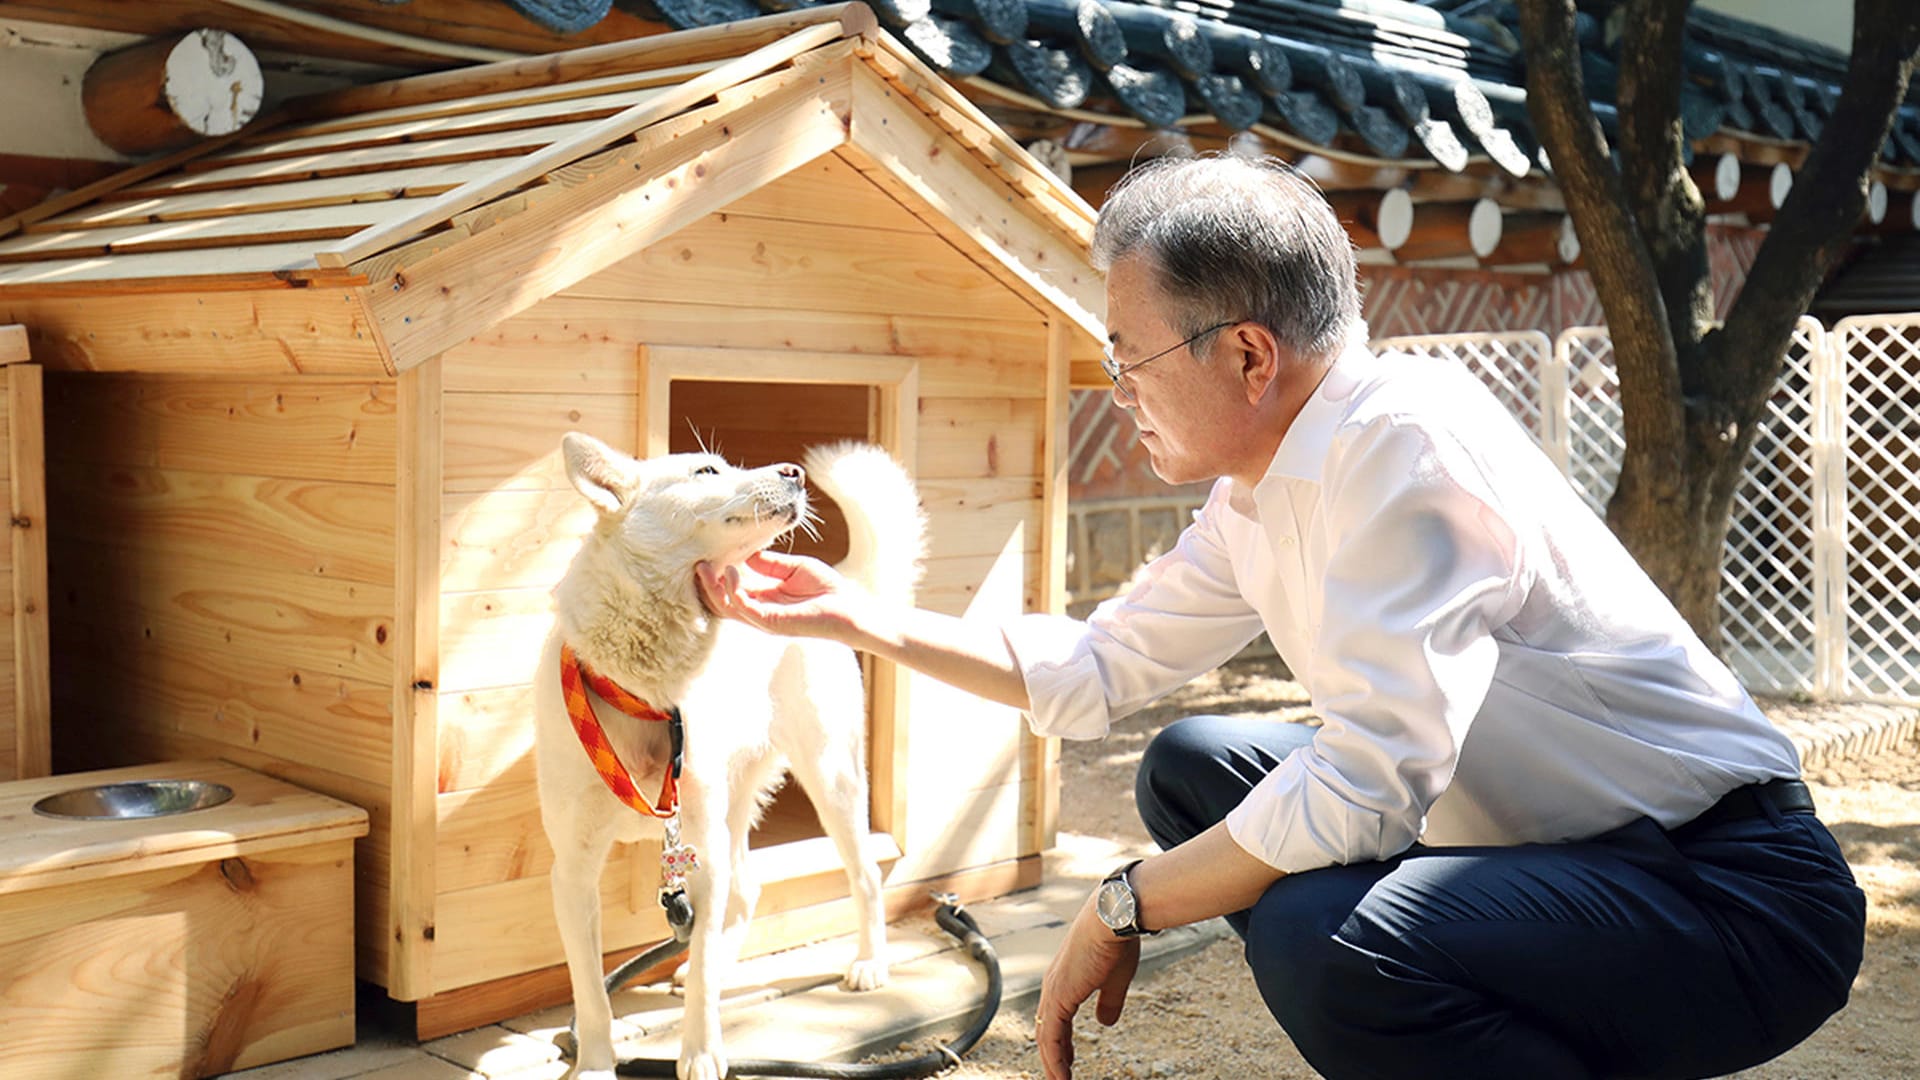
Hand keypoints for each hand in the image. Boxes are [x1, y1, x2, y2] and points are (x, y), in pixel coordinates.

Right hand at [695, 551, 867, 641]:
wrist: (850, 606)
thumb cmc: (827, 588)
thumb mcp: (793, 567)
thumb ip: (768, 562)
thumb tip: (743, 552)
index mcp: (763, 598)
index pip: (729, 589)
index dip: (716, 574)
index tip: (706, 554)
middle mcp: (758, 611)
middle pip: (720, 601)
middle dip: (705, 583)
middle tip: (697, 562)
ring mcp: (763, 618)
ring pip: (725, 607)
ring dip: (712, 586)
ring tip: (707, 566)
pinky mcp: (771, 622)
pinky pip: (742, 607)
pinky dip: (733, 589)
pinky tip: (733, 571)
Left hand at [1036, 892, 1140, 1079]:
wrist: (1112, 918)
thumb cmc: (1116, 941)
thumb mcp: (1114, 978)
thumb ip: (1108, 1001)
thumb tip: (1105, 1023)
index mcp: (1064, 979)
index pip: (1055, 1018)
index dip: (1061, 1041)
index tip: (1066, 1059)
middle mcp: (1053, 985)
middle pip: (1046, 1030)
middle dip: (1053, 1056)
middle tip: (1059, 1077)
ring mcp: (1053, 991)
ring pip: (1046, 1037)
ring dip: (1052, 1064)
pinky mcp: (1059, 997)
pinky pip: (1052, 1037)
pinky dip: (1055, 1059)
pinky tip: (1061, 1076)